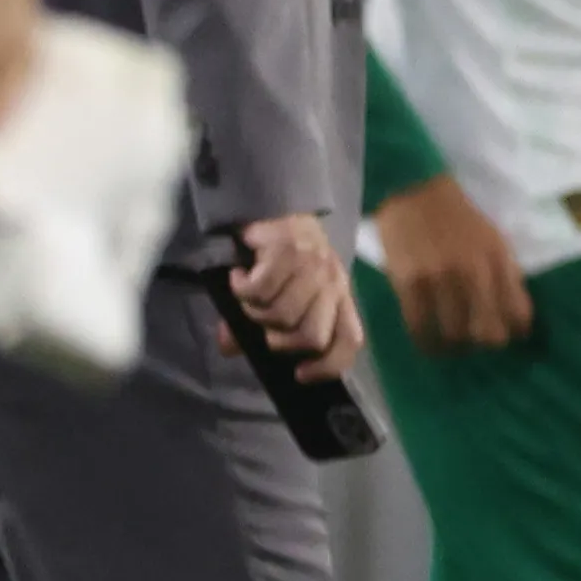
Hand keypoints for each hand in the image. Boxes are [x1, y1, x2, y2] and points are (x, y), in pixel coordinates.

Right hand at [219, 210, 362, 376]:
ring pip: (280, 316)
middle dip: (278, 340)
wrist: (273, 206)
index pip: (350, 340)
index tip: (300, 375)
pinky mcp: (289, 249)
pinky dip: (241, 288)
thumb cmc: (278, 260)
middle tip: (261, 321)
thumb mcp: (277, 295)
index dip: (330, 366)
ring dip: (254, 310)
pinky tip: (239, 275)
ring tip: (249, 294)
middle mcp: (333, 282)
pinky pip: (260, 290)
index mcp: (339, 297)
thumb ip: (258, 326)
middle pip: (312, 337)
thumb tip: (230, 348)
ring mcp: (315, 265)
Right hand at [371, 175, 531, 352]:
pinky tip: (430, 345)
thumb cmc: (459, 219)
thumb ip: (505, 274)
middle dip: (488, 344)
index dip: (517, 331)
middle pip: (488, 330)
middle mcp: (473, 271)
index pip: (518, 311)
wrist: (415, 192)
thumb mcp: (494, 240)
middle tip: (480, 344)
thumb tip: (515, 316)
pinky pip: (420, 327)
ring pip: (455, 334)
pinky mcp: (409, 283)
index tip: (512, 338)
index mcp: (499, 259)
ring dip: (457, 348)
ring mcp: (439, 278)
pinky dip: (427, 343)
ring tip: (455, 349)